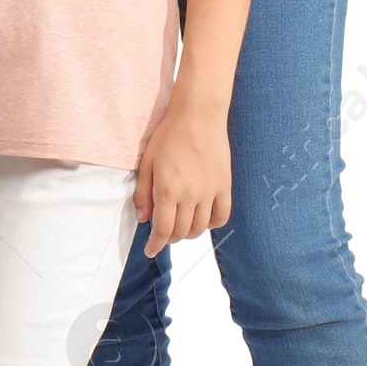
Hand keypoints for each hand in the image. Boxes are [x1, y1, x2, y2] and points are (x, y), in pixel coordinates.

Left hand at [133, 105, 230, 257]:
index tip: (150, 250)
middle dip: (169, 238)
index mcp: (167, 190)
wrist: (197, 115)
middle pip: (180, 232)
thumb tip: (143, 219)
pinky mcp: (224, 186)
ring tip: (180, 225)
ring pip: (200, 228)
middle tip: (163, 233)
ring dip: (188, 232)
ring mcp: (209, 192)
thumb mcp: (147, 161)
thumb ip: (143, 192)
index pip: (162, 230)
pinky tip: (203, 220)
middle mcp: (190, 196)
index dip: (155, 245)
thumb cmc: (169, 134)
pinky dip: (212, 224)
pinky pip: (221, 216)